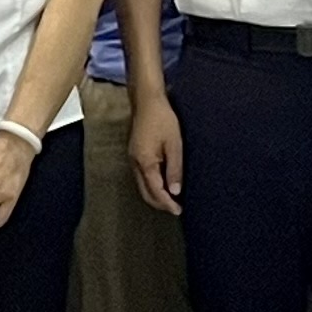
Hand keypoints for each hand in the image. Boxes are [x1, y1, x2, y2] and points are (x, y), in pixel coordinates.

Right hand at [129, 96, 183, 213]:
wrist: (147, 100)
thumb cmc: (163, 119)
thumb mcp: (174, 144)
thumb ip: (175, 169)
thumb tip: (175, 191)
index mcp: (145, 162)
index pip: (156, 191)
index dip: (167, 203)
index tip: (178, 211)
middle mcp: (135, 163)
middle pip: (145, 192)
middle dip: (160, 203)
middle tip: (175, 208)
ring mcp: (132, 158)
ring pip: (142, 185)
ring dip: (155, 194)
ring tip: (171, 198)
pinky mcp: (134, 153)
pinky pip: (141, 176)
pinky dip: (151, 184)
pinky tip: (162, 183)